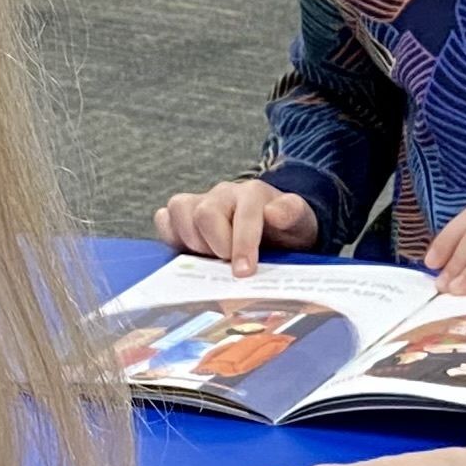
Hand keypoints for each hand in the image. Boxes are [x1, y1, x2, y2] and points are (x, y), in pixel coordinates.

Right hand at [154, 176, 316, 268]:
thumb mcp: (301, 224)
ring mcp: (201, 202)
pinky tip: (188, 253)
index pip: (244, 214)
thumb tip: (274, 212)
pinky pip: (165, 218)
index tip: (243, 272)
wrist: (276, 231)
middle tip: (229, 267)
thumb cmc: (287, 231)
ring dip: (193, 242)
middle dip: (216, 245)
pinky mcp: (183, 214)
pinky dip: (171, 236)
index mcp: (254, 194)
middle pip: (205, 213)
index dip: (242, 244)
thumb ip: (292, 214)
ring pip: (179, 211)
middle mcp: (224, 193)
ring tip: (212, 259)